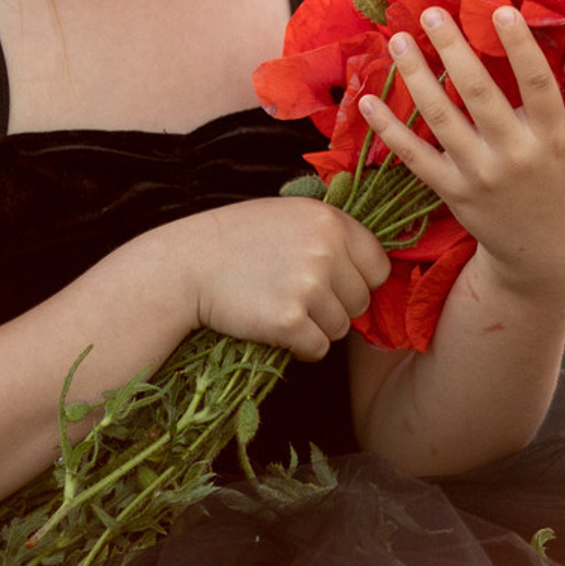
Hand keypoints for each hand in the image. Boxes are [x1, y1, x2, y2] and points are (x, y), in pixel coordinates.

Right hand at [177, 197, 394, 359]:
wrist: (185, 266)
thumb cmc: (236, 239)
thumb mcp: (289, 216)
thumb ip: (331, 234)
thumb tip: (376, 267)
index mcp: (331, 221)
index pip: (379, 265)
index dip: (360, 280)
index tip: (336, 285)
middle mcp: (325, 251)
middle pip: (362, 300)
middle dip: (337, 307)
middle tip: (299, 298)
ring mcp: (308, 286)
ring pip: (341, 328)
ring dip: (317, 327)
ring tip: (281, 308)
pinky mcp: (289, 321)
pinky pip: (318, 348)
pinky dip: (300, 347)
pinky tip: (275, 329)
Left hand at [356, 7, 564, 305]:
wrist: (540, 257)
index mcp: (552, 140)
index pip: (537, 86)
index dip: (520, 48)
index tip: (501, 11)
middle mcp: (513, 155)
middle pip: (479, 95)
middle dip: (454, 51)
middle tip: (432, 13)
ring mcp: (478, 174)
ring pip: (441, 120)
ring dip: (417, 78)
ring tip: (398, 41)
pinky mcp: (451, 191)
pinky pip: (415, 157)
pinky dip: (389, 130)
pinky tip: (366, 101)